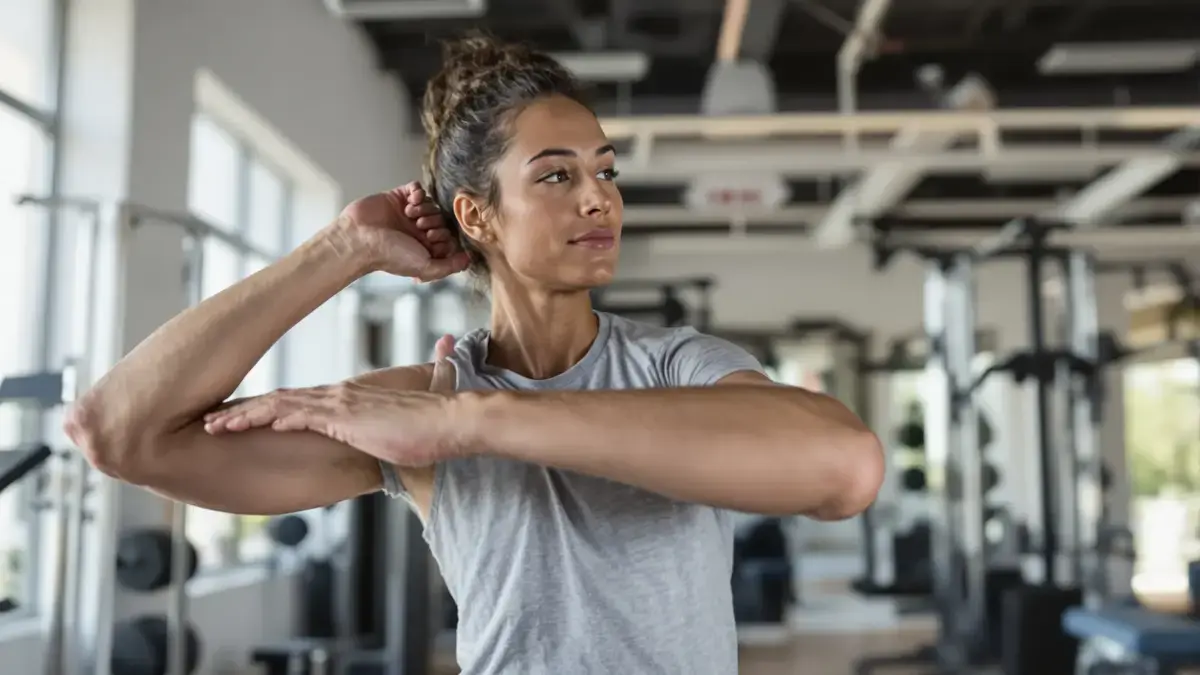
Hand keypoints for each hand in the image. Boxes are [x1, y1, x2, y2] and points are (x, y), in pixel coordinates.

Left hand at [202, 335, 462, 465]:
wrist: (456, 421)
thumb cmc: (438, 425)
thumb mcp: (415, 417)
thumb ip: (413, 391)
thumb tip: (437, 358)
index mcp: (350, 398)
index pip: (299, 401)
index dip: (267, 408)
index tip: (240, 416)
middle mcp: (340, 396)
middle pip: (281, 400)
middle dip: (243, 411)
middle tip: (212, 420)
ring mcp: (341, 405)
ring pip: (280, 406)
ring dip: (244, 415)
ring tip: (214, 425)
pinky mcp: (345, 418)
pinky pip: (299, 415)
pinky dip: (272, 417)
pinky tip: (250, 423)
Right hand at [337, 181, 468, 280]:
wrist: (360, 239)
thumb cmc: (389, 256)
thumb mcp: (425, 267)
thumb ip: (448, 266)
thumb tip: (468, 260)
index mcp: (424, 246)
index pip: (448, 235)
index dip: (444, 234)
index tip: (430, 238)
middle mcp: (417, 230)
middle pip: (441, 217)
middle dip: (434, 220)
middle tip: (420, 226)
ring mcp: (407, 213)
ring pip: (431, 202)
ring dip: (425, 207)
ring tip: (410, 215)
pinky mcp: (397, 197)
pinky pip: (416, 188)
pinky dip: (417, 192)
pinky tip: (410, 200)